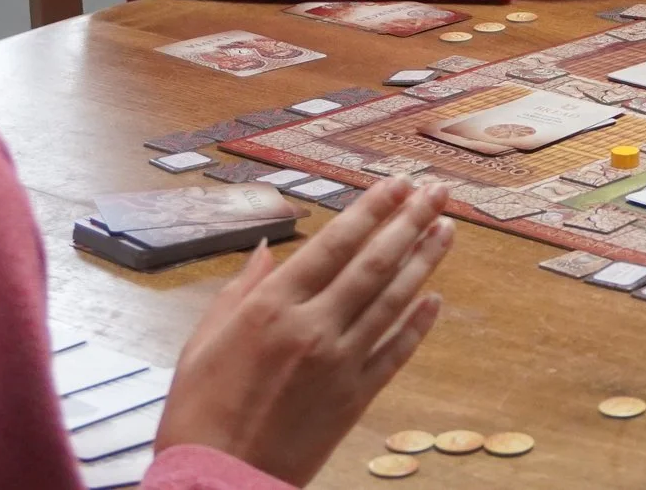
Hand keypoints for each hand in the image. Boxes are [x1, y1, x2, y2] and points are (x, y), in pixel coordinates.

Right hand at [155, 174, 455, 484]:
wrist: (216, 483)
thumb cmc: (198, 415)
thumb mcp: (201, 344)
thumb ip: (238, 291)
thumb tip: (265, 249)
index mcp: (271, 308)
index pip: (334, 244)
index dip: (372, 210)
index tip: (398, 184)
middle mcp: (313, 327)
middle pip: (374, 263)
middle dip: (410, 222)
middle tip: (438, 193)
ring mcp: (340, 363)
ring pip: (394, 300)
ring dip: (425, 262)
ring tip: (447, 230)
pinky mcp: (355, 398)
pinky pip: (396, 353)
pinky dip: (418, 324)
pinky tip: (436, 300)